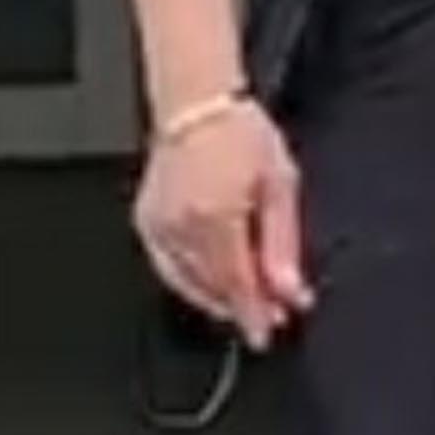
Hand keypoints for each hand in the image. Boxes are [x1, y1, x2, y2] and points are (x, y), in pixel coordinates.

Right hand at [134, 97, 311, 350]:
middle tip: (269, 313)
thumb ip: (282, 244)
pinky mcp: (146, 223)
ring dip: (218, 298)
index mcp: (215, 216)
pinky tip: (211, 285)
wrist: (198, 103)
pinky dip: (192, 282)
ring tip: (245, 300)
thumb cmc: (240, 132)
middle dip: (243, 306)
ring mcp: (158, 227)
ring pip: (190, 283)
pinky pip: (169, 268)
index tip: (269, 330)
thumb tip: (288, 289)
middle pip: (214, 287)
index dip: (255, 312)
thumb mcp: (279, 184)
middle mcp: (180, 226)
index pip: (237, 284)